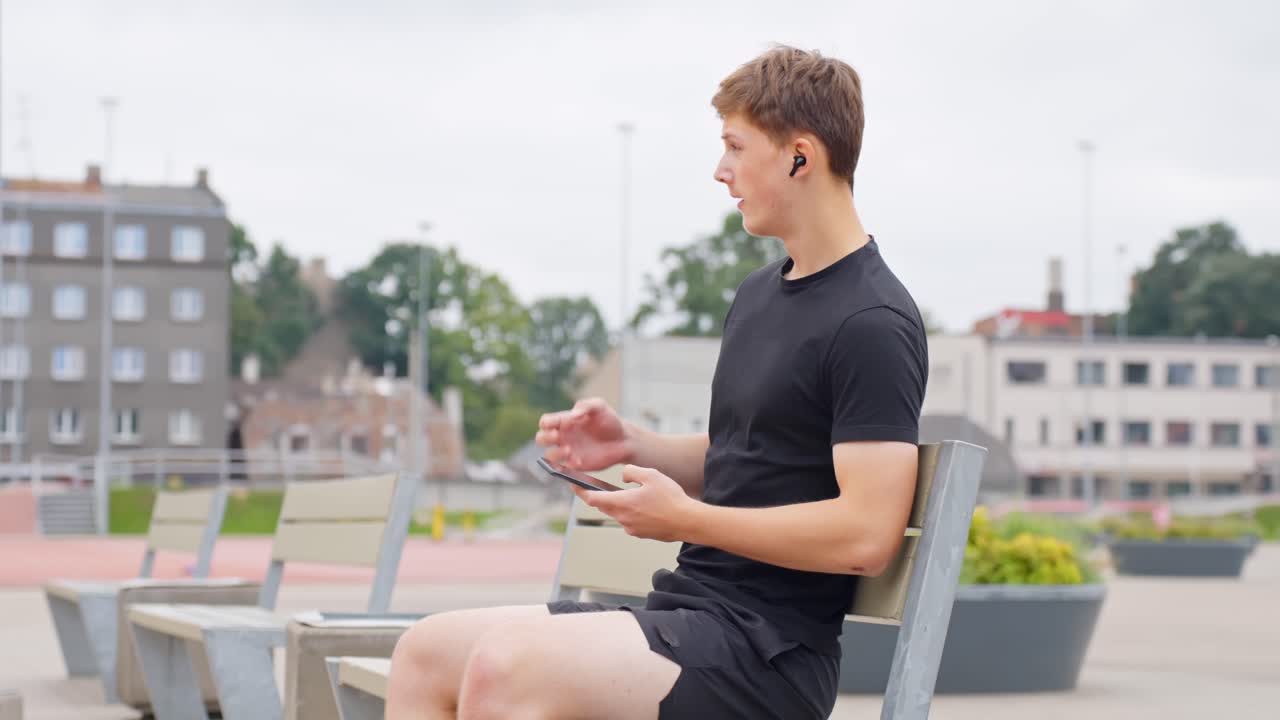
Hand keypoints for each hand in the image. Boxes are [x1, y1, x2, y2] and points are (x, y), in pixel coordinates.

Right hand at [536, 397, 631, 470]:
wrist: (623, 439)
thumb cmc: (609, 420)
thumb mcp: (599, 406)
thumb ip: (586, 406)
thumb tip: (573, 415)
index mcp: (564, 420)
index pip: (546, 422)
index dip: (546, 423)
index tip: (556, 424)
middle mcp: (563, 436)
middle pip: (541, 438)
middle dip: (545, 438)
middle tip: (558, 436)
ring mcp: (568, 451)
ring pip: (549, 455)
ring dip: (555, 454)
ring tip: (569, 450)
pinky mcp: (576, 465)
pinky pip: (563, 468)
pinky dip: (567, 466)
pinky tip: (579, 461)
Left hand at [573, 465, 696, 542]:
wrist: (688, 521)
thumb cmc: (671, 498)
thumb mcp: (651, 475)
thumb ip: (631, 471)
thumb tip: (623, 477)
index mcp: (622, 503)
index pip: (593, 498)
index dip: (581, 491)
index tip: (573, 484)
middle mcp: (623, 518)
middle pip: (603, 506)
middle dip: (599, 496)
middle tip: (596, 486)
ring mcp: (631, 528)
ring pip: (617, 513)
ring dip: (618, 504)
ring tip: (629, 493)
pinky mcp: (641, 534)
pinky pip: (629, 520)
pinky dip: (631, 512)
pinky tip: (644, 505)